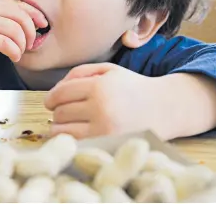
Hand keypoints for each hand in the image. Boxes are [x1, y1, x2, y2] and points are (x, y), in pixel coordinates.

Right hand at [0, 0, 47, 64]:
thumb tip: (14, 26)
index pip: (17, 4)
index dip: (34, 14)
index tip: (42, 24)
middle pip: (20, 15)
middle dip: (31, 31)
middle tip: (31, 44)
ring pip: (15, 30)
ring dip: (22, 44)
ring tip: (19, 53)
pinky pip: (5, 43)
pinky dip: (14, 51)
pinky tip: (13, 57)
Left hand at [44, 63, 165, 138]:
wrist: (164, 108)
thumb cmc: (132, 87)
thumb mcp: (108, 70)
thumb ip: (79, 73)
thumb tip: (54, 91)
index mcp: (99, 86)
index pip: (60, 94)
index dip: (50, 98)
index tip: (50, 102)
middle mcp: (100, 108)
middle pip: (59, 113)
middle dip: (58, 112)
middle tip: (68, 111)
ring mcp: (104, 131)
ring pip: (62, 132)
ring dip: (61, 127)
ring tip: (71, 123)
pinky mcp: (107, 146)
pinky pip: (75, 145)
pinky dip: (72, 140)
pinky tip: (79, 134)